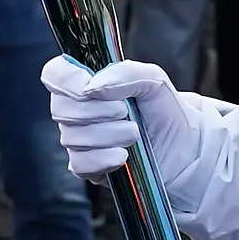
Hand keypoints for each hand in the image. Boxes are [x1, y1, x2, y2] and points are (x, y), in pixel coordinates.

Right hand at [39, 56, 198, 181]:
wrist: (184, 149)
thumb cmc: (165, 110)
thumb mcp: (153, 79)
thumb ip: (125, 73)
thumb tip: (92, 86)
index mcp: (86, 82)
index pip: (55, 74)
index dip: (66, 80)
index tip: (88, 87)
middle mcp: (76, 110)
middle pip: (61, 108)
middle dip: (96, 111)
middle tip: (126, 112)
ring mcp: (79, 140)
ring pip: (72, 137)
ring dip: (107, 135)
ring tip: (135, 134)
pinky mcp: (86, 167)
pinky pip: (80, 163)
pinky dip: (103, 159)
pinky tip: (123, 157)